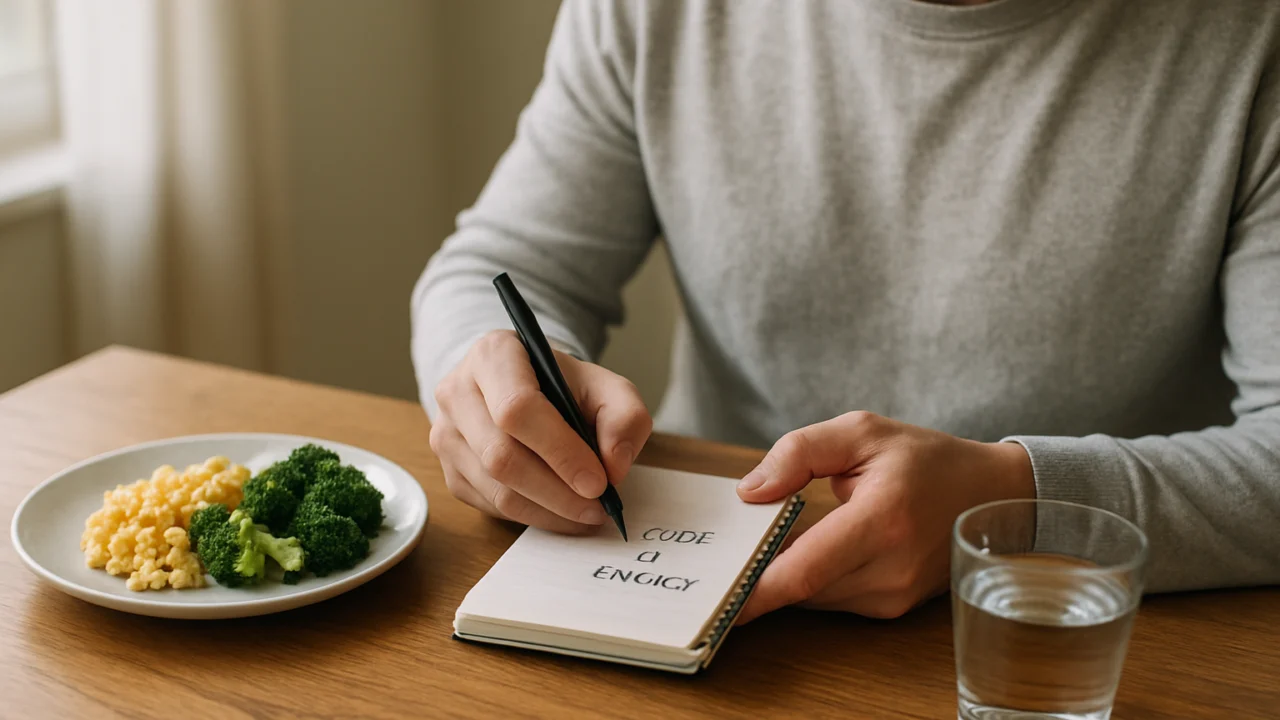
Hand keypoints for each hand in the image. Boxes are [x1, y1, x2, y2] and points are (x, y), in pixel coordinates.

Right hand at [430, 330, 652, 532]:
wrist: (527, 389)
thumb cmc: (566, 387)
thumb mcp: (607, 387)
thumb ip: (625, 418)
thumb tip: (614, 466)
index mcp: (494, 355)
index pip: (517, 408)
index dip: (560, 450)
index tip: (598, 481)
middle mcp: (457, 391)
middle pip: (500, 455)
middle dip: (557, 491)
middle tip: (598, 507)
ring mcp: (446, 433)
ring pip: (495, 488)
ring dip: (548, 511)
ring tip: (587, 514)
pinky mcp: (449, 470)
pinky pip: (489, 506)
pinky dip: (532, 516)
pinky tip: (561, 511)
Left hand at [735, 411, 1034, 622]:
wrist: (991, 495)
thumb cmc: (926, 459)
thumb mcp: (862, 431)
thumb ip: (799, 452)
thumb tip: (750, 492)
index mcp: (883, 520)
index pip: (807, 569)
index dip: (757, 587)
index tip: (719, 594)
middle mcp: (891, 568)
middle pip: (801, 587)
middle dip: (759, 572)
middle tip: (725, 552)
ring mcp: (894, 595)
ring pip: (813, 596)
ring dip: (785, 574)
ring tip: (763, 542)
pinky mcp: (892, 607)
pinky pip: (832, 598)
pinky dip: (811, 578)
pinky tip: (802, 550)